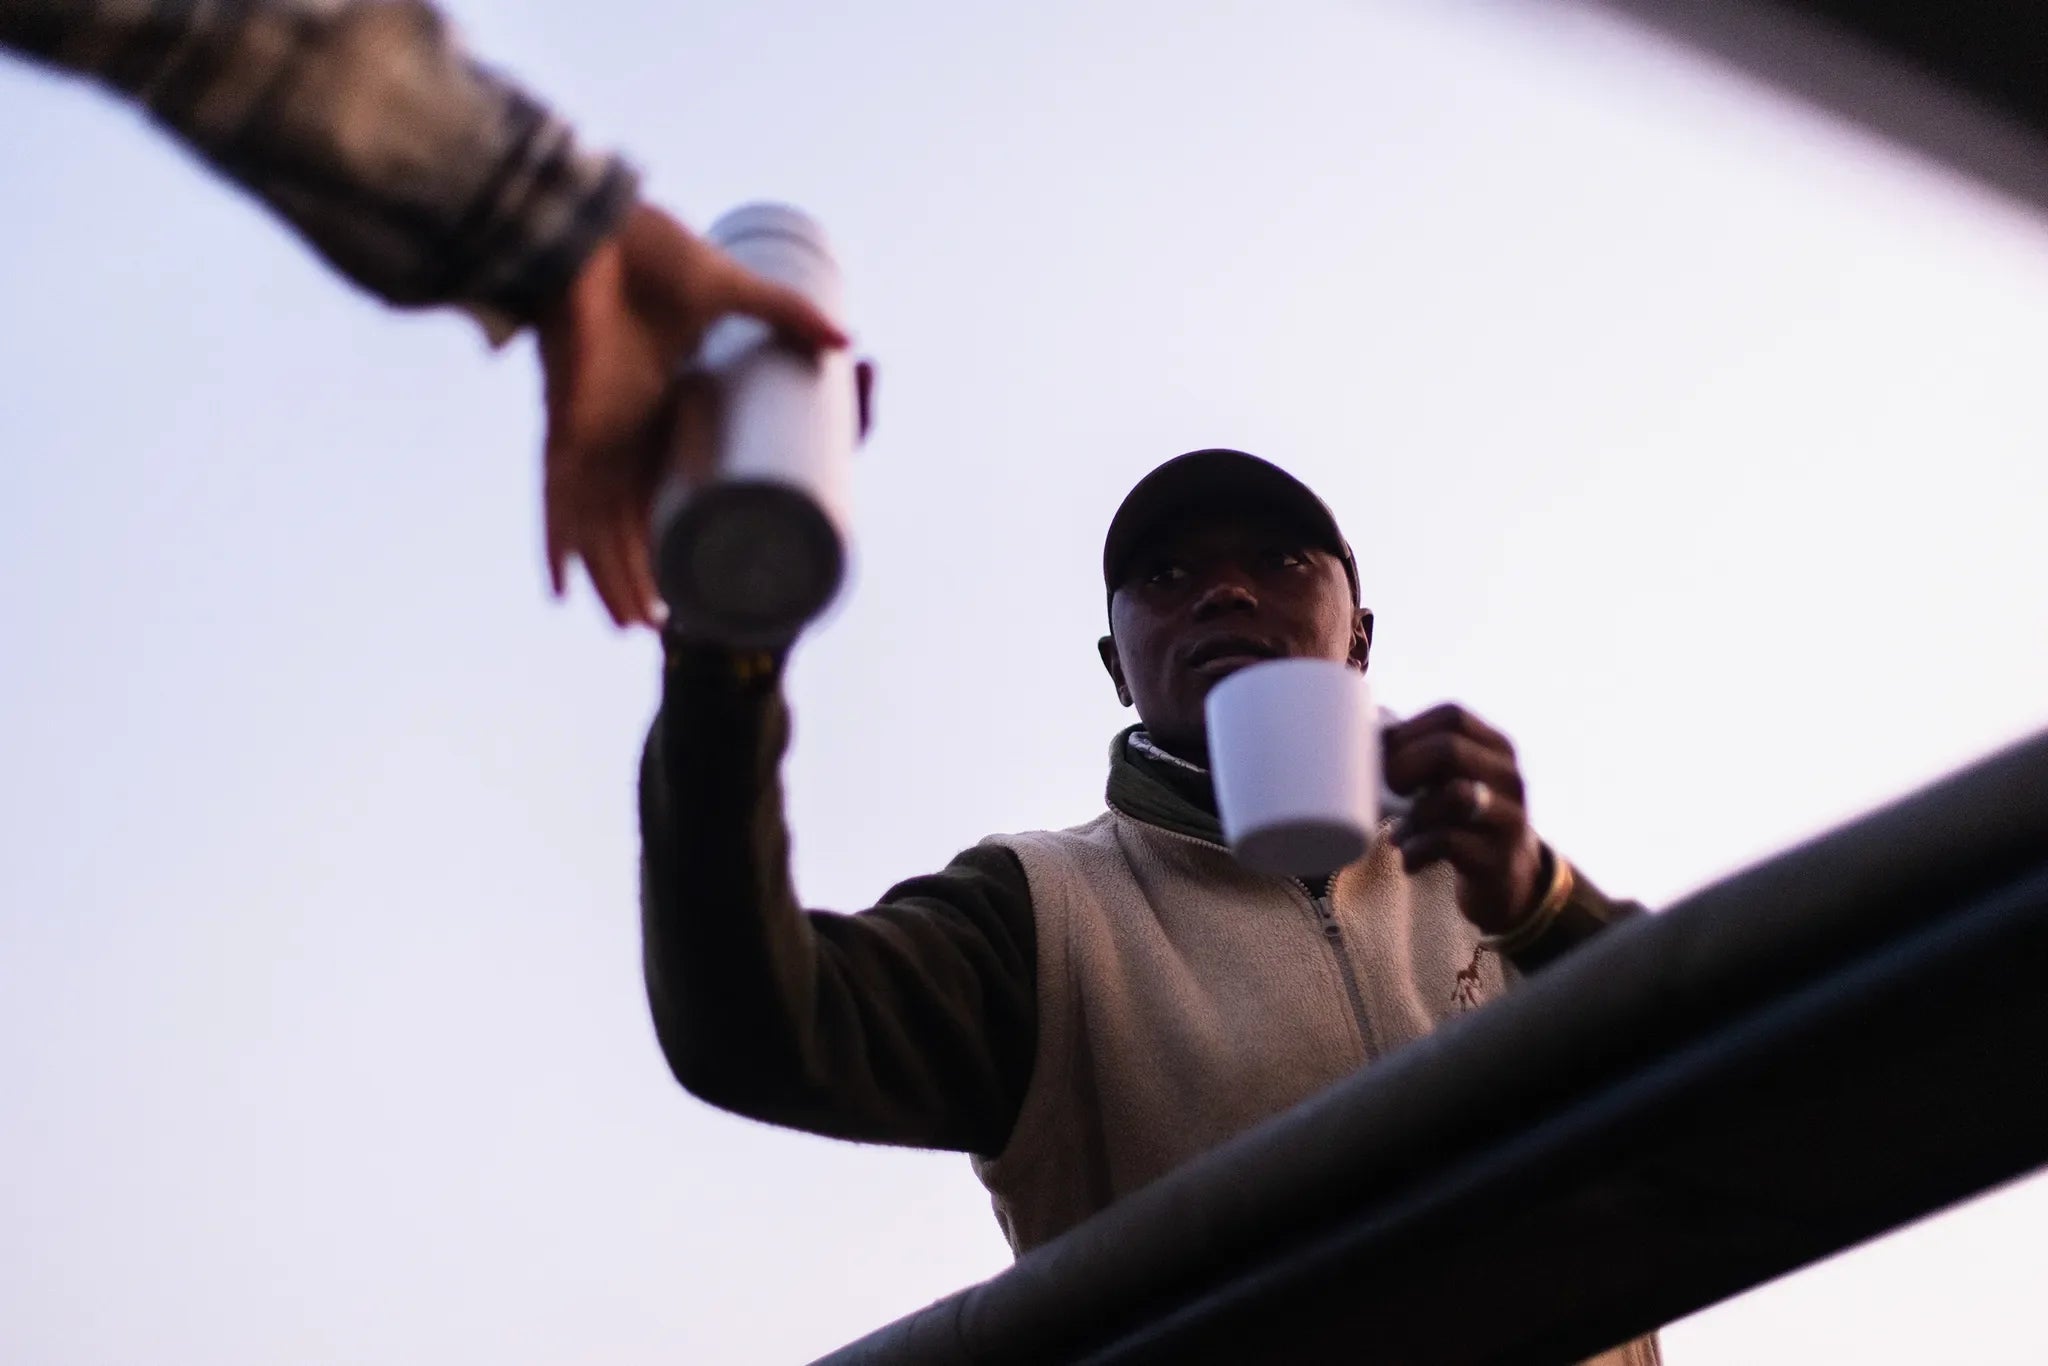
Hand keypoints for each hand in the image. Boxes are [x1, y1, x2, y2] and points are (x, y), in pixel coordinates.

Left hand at [535, 202, 851, 628]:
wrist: (591, 227)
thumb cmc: (651, 252)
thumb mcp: (733, 294)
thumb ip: (787, 315)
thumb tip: (852, 346)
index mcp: (650, 404)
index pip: (659, 480)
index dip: (670, 526)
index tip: (692, 567)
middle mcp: (615, 427)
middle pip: (625, 518)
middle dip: (639, 572)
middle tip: (665, 624)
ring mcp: (587, 430)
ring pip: (594, 524)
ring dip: (609, 576)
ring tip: (633, 628)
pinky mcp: (567, 426)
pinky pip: (556, 499)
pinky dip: (556, 544)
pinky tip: (560, 591)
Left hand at [1381, 703, 1544, 933]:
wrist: (1508, 879)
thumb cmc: (1461, 820)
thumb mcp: (1452, 781)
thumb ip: (1421, 757)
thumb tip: (1362, 735)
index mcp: (1495, 747)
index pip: (1451, 715)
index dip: (1407, 731)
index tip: (1383, 756)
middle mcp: (1508, 776)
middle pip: (1450, 749)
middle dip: (1405, 766)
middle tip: (1391, 790)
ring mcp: (1510, 818)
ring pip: (1455, 795)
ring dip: (1414, 815)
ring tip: (1399, 834)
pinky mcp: (1499, 859)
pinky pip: (1449, 843)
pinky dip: (1416, 850)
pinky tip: (1409, 859)